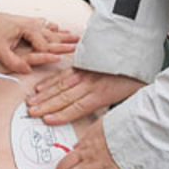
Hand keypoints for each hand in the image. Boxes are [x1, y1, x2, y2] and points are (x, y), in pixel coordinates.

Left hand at [0, 8, 76, 74]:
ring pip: (51, 31)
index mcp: (27, 30)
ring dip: (63, 34)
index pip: (43, 46)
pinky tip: (58, 27)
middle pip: (52, 37)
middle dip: (66, 42)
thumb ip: (13, 61)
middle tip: (81, 45)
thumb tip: (27, 70)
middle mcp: (32, 25)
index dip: (51, 54)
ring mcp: (30, 23)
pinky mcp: (26, 22)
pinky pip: (44, 25)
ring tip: (76, 37)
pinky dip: (53, 27)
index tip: (61, 60)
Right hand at [28, 69, 142, 124]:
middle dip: (45, 106)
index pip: (77, 108)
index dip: (61, 115)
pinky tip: (41, 87)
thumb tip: (112, 122)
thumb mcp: (133, 96)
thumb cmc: (137, 73)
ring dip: (43, 95)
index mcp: (102, 94)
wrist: (138, 46)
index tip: (47, 120)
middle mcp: (89, 83)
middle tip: (30, 113)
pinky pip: (63, 73)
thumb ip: (118, 109)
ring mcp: (84, 72)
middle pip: (64, 97)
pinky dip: (50, 81)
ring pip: (60, 85)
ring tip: (30, 102)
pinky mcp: (82, 62)